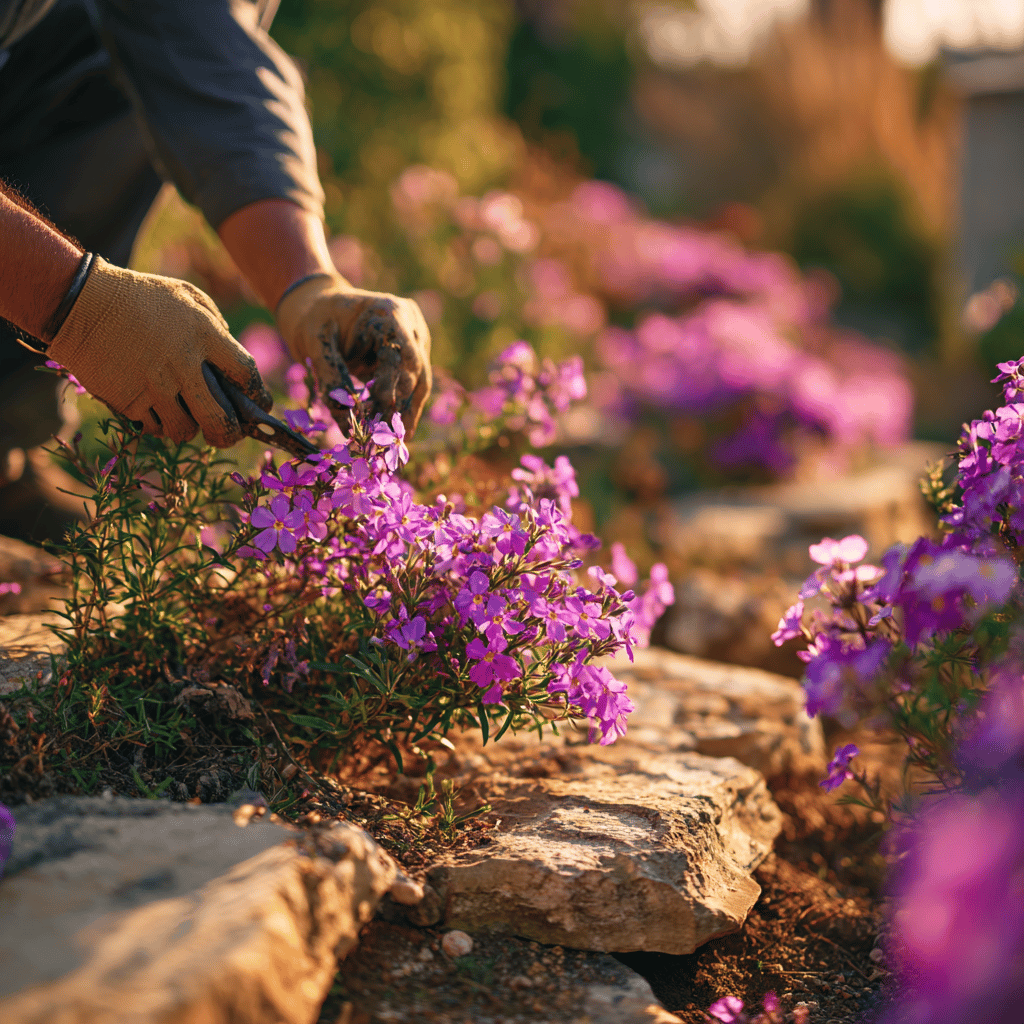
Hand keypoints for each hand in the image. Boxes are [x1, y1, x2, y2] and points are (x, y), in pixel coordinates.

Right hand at [47, 258, 271, 446]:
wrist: (80, 302)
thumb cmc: (139, 296)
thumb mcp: (185, 296)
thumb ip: (216, 326)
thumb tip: (230, 361)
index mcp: (203, 334)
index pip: (246, 375)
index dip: (258, 395)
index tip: (260, 405)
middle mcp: (182, 364)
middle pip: (220, 420)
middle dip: (229, 434)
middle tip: (229, 433)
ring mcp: (154, 385)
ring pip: (185, 430)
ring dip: (190, 429)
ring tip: (188, 420)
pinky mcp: (128, 400)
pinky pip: (154, 428)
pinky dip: (160, 426)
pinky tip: (160, 413)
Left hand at [275, 275, 431, 433]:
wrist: (319, 306)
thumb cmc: (315, 320)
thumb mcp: (316, 345)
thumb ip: (331, 379)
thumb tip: (346, 423)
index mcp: (389, 312)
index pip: (399, 354)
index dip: (393, 385)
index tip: (379, 413)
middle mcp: (410, 325)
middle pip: (416, 372)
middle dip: (403, 407)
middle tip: (389, 437)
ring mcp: (416, 340)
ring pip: (420, 383)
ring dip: (408, 413)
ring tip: (398, 442)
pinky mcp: (412, 356)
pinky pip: (412, 386)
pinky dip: (402, 408)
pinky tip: (394, 430)